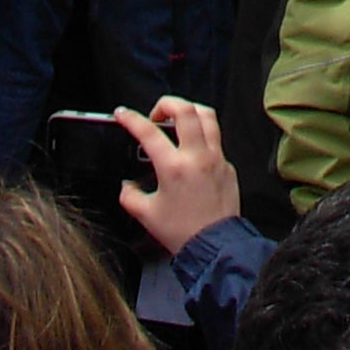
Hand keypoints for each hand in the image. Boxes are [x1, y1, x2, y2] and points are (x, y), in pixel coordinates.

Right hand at [115, 100, 238, 256]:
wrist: (214, 246)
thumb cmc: (182, 232)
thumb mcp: (147, 215)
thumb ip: (130, 196)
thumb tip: (127, 186)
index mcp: (174, 167)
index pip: (149, 132)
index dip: (131, 119)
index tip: (122, 113)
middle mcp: (197, 156)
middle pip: (185, 109)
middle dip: (166, 103)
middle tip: (156, 114)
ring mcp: (216, 157)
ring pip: (207, 115)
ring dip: (189, 110)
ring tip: (178, 119)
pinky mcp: (227, 165)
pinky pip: (216, 139)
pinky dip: (202, 136)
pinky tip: (193, 149)